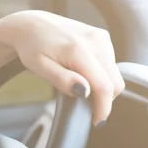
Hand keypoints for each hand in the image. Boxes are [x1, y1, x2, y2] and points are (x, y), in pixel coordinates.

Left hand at [1, 10, 124, 125]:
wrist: (32, 25)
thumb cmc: (32, 47)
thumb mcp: (39, 67)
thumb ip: (62, 80)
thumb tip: (84, 92)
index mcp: (79, 50)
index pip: (103, 86)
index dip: (103, 108)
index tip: (97, 121)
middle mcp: (95, 41)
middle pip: (115, 82)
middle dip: (104, 100)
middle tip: (86, 108)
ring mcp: (102, 37)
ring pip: (115, 75)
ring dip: (103, 87)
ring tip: (80, 89)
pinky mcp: (103, 37)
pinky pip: (110, 65)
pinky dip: (101, 76)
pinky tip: (84, 76)